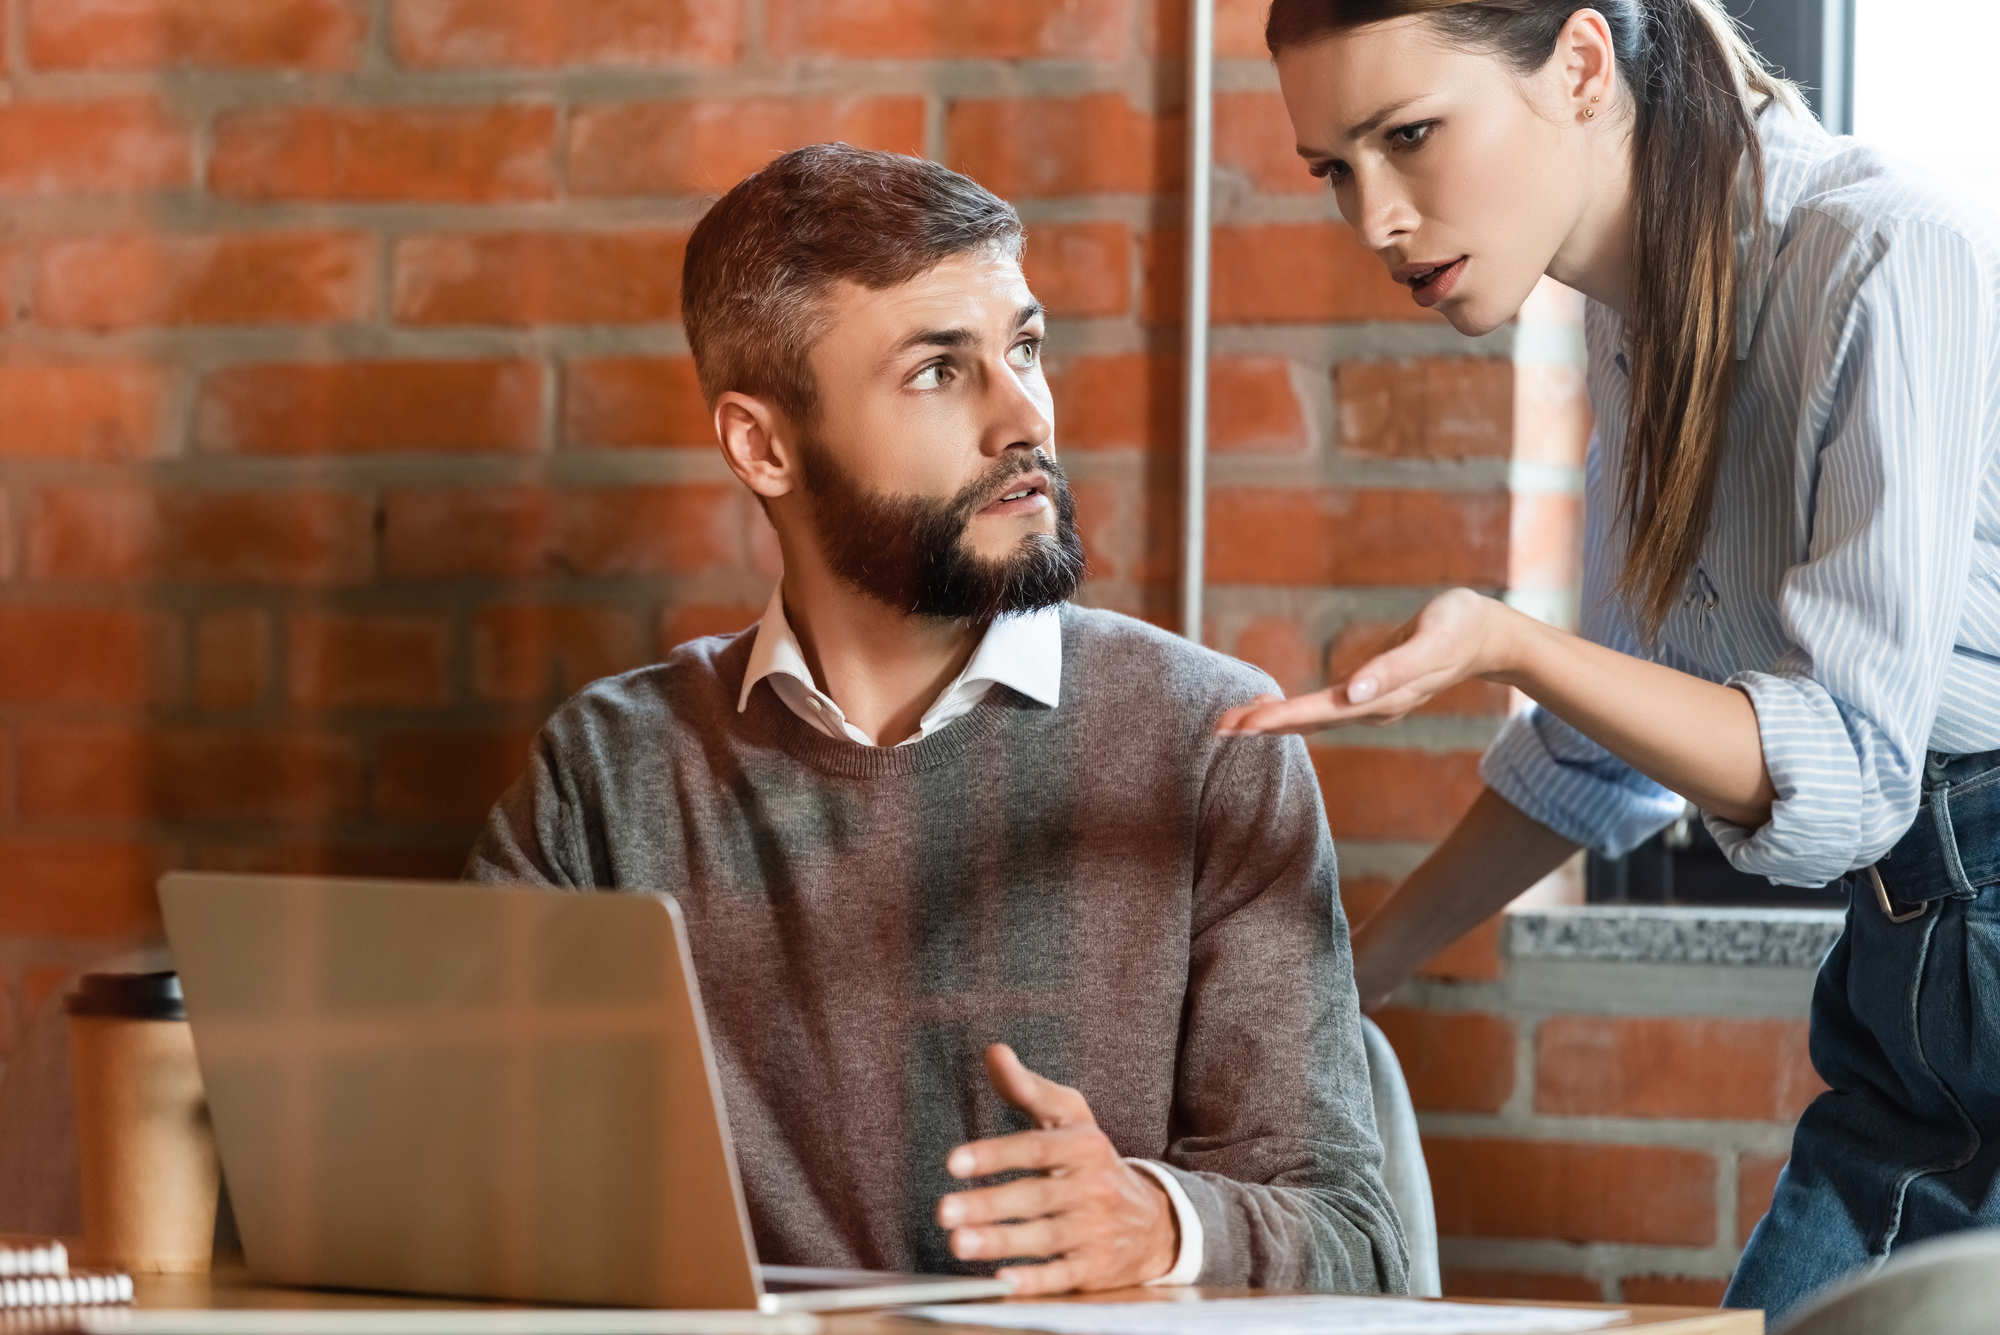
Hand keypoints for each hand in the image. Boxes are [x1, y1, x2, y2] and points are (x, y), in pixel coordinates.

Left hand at [936, 1044, 1178, 1294]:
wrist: (1155, 1222)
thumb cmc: (1094, 1162)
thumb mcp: (1070, 1118)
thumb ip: (1028, 1088)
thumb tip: (994, 1052)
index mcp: (1085, 1146)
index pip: (1036, 1147)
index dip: (995, 1154)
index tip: (954, 1161)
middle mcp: (1093, 1188)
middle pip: (1036, 1196)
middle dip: (989, 1204)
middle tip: (944, 1210)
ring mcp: (1096, 1231)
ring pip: (1043, 1238)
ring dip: (1000, 1241)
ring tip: (958, 1243)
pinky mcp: (1095, 1269)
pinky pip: (1061, 1276)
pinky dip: (1033, 1280)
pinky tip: (1003, 1281)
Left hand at [1217, 588, 1512, 735]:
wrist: (1487, 635)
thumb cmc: (1461, 627)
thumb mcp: (1433, 641)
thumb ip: (1394, 668)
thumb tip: (1353, 692)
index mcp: (1383, 697)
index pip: (1323, 711)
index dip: (1284, 719)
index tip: (1245, 724)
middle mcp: (1372, 708)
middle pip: (1310, 722)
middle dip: (1264, 726)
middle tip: (1218, 727)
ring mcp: (1370, 704)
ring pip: (1313, 719)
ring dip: (1272, 721)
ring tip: (1229, 723)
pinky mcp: (1368, 692)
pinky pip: (1322, 708)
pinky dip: (1291, 711)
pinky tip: (1267, 709)